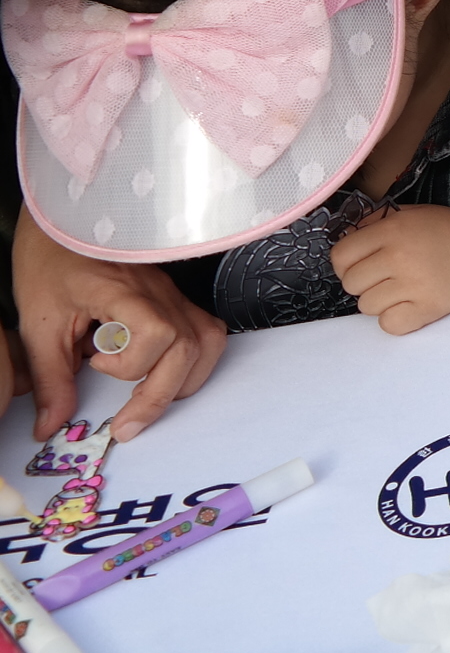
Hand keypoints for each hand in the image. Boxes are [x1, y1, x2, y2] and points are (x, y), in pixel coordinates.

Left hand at [13, 209, 225, 443]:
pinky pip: (206, 332)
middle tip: (127, 423)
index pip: (157, 332)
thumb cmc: (48, 266)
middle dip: (159, 395)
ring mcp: (173, 294)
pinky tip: (162, 370)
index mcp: (121, 291)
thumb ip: (50, 378)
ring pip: (207, 342)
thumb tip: (51, 425)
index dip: (131, 364)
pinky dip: (193, 361)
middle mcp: (158, 292)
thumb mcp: (38, 325)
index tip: (94, 365)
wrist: (64, 228)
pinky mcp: (176, 299)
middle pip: (189, 347)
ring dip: (183, 380)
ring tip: (149, 395)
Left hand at [332, 206, 449, 333]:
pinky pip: (389, 325)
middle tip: (387, 277)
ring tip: (404, 290)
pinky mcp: (430, 308)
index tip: (363, 264)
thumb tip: (345, 242)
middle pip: (350, 283)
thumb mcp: (414, 214)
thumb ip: (377, 224)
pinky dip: (397, 320)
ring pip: (366, 306)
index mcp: (394, 228)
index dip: (347, 263)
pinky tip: (412, 306)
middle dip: (365, 282)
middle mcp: (400, 255)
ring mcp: (415, 283)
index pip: (340, 255)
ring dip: (381, 302)